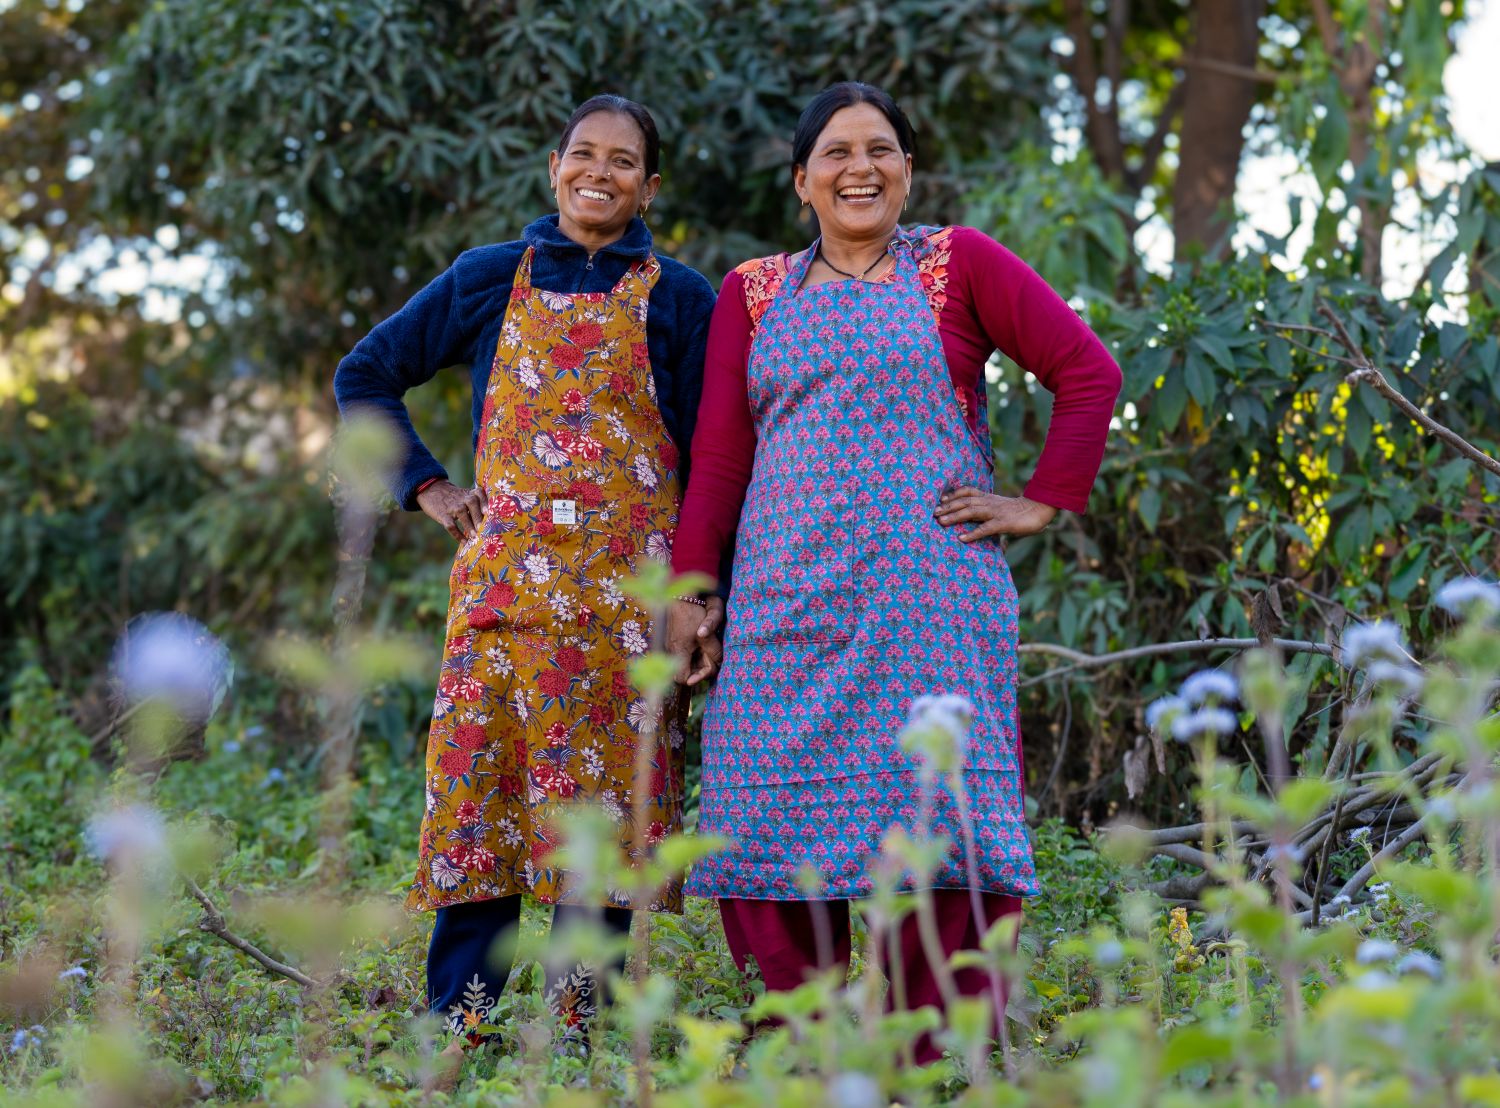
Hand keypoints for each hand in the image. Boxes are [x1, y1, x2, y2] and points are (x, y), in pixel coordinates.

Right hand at [416, 479, 488, 541]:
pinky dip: (457, 534)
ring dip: (469, 525)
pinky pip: (450, 525)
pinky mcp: (443, 515)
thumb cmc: (455, 498)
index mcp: (470, 493)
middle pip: (472, 503)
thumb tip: (492, 523)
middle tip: (484, 529)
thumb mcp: (466, 495)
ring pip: (462, 513)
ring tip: (475, 536)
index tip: (488, 512)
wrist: (431, 490)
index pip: (479, 493)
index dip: (484, 502)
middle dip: (478, 516)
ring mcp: (452, 506)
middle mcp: (462, 498)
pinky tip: (464, 542)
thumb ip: (477, 505)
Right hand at [666, 596, 724, 686]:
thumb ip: (713, 651)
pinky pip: (682, 654)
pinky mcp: (672, 642)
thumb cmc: (691, 615)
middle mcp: (672, 652)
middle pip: (685, 671)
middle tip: (711, 659)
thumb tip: (720, 664)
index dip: (696, 677)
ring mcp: (670, 647)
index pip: (683, 678)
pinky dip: (692, 654)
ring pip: (684, 663)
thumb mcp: (706, 635)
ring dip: (697, 661)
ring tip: (707, 651)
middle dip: (699, 668)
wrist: (680, 598)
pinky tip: (699, 646)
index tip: (708, 668)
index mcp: (679, 652)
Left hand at [934, 487, 1056, 542]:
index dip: (954, 494)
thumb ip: (986, 510)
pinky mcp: (1003, 523)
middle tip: (933, 512)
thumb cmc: (1018, 511)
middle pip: (965, 501)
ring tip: (941, 522)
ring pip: (971, 512)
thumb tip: (970, 518)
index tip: (941, 499)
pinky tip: (962, 538)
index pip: (968, 492)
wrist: (1039, 510)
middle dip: (948, 506)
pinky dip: (973, 533)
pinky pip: (985, 528)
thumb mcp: (999, 507)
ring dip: (955, 517)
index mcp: (989, 497)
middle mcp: (989, 502)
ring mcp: (996, 512)